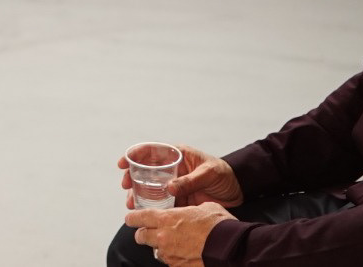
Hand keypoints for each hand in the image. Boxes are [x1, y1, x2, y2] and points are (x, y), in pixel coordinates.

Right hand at [117, 144, 242, 208]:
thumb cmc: (225, 174)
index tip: (123, 163)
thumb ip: (190, 180)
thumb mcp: (209, 173)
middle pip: (145, 170)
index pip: (151, 150)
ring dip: (139, 194)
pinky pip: (161, 203)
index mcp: (178, 155)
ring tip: (132, 203)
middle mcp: (172, 169)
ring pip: (150, 188)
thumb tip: (169, 188)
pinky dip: (151, 207)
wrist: (239, 191)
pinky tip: (145, 212)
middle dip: (132, 177)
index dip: (134, 154)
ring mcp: (174, 184)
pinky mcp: (178, 199)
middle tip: (126, 186)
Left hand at [123, 202, 234, 265]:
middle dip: (143, 234)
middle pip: (141, 237)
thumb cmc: (219, 226)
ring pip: (156, 251)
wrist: (231, 248)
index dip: (132, 218)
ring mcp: (169, 255)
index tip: (130, 219)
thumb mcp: (205, 207)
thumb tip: (194, 211)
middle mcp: (163, 237)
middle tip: (147, 233)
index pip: (139, 217)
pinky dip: (174, 259)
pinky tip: (184, 255)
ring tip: (172, 245)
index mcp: (166, 219)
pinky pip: (170, 263)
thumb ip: (191, 209)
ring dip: (160, 247)